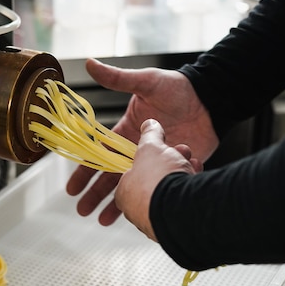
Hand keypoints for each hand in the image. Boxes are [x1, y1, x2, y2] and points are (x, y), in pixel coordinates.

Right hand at [66, 58, 217, 225]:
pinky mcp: (173, 171)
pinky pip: (158, 188)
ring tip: (104, 221)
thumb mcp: (146, 82)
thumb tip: (90, 63)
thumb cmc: (179, 88)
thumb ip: (118, 79)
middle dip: (95, 194)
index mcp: (126, 132)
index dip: (84, 172)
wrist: (212, 100)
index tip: (72, 187)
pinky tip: (139, 215)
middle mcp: (137, 151)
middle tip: (82, 210)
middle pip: (110, 177)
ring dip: (117, 205)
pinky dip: (148, 201)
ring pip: (131, 188)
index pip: (99, 155)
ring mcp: (155, 163)